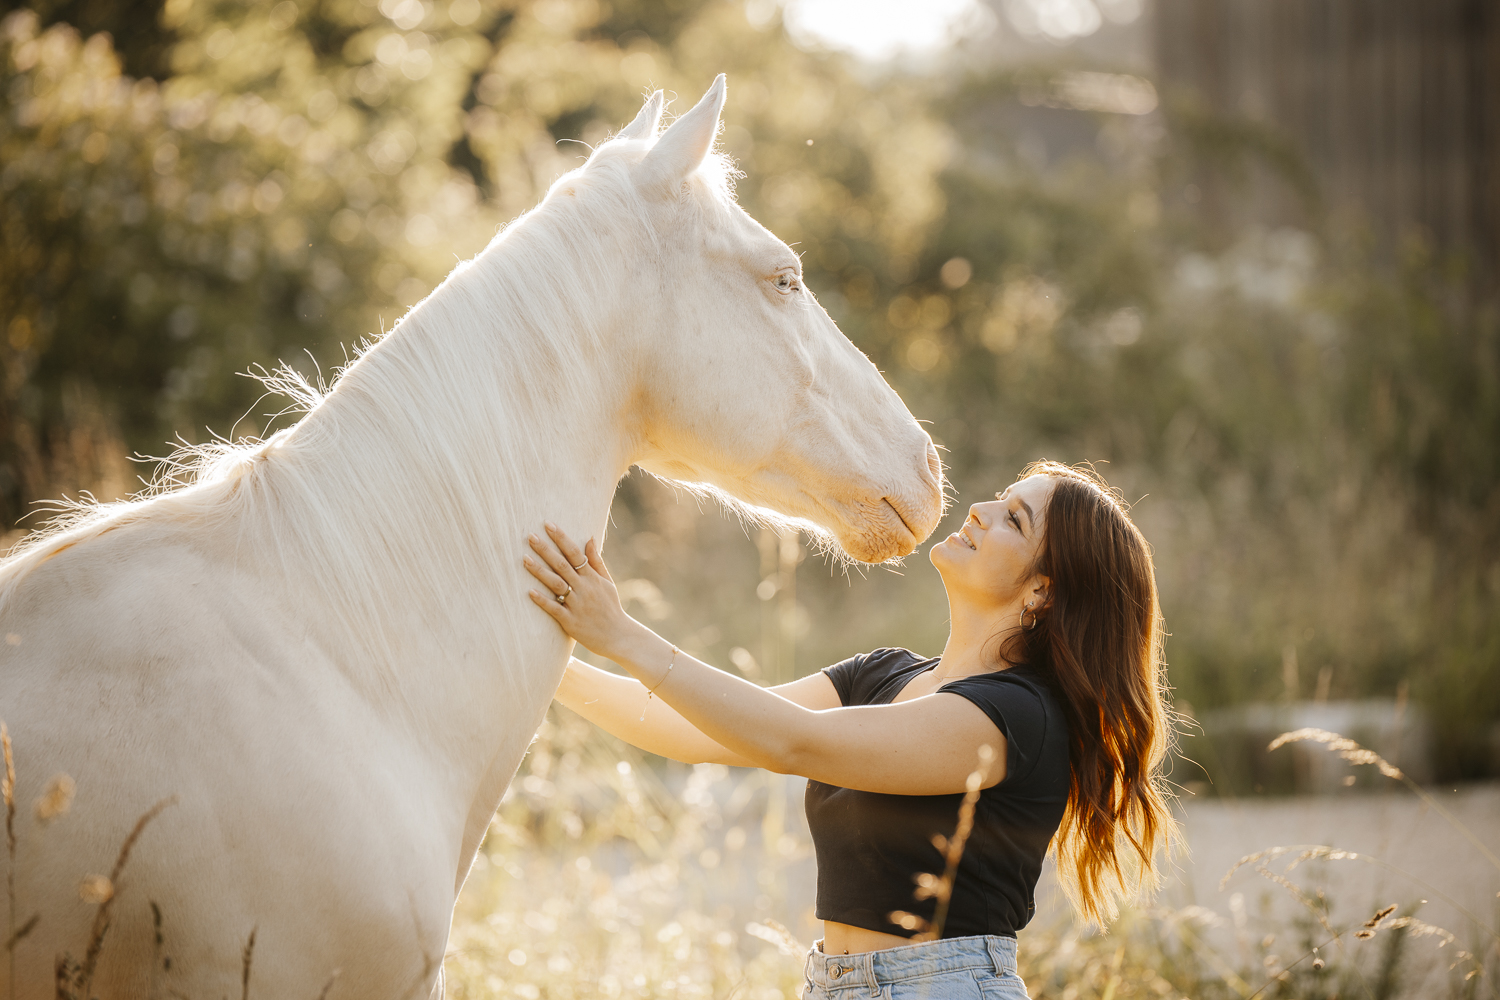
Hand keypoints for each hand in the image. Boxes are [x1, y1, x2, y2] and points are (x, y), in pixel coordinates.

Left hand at [525, 523, 638, 659]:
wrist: (619, 636)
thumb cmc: (611, 608)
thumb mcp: (607, 582)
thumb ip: (596, 561)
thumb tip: (590, 538)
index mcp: (592, 578)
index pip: (575, 553)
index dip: (561, 538)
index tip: (548, 524)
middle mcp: (584, 588)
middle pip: (562, 565)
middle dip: (545, 550)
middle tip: (530, 536)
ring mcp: (577, 605)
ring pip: (556, 584)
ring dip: (539, 571)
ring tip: (524, 559)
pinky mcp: (571, 621)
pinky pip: (555, 609)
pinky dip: (543, 600)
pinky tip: (530, 592)